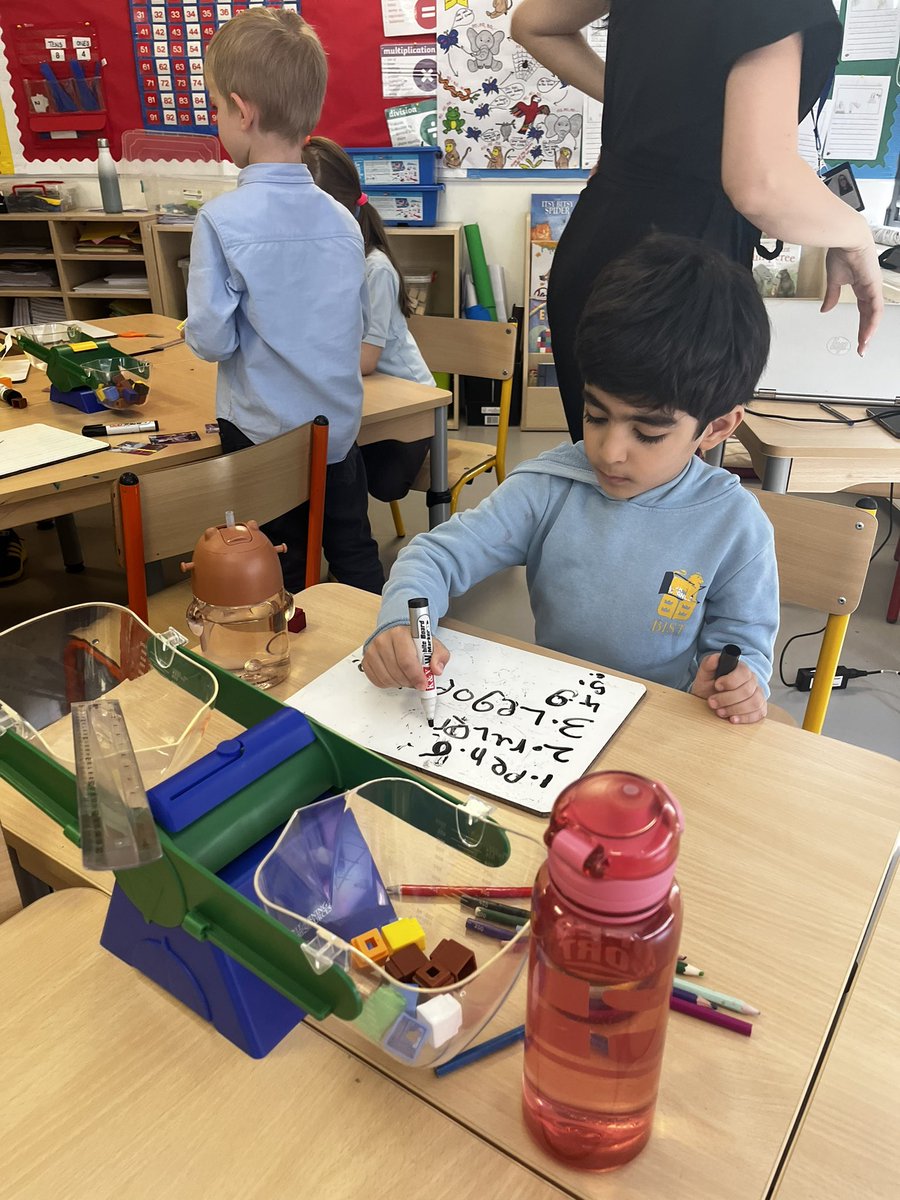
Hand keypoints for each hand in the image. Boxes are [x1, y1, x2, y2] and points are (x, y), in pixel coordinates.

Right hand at [362, 626, 450, 689]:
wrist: (397, 635)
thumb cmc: (414, 641)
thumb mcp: (432, 644)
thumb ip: (440, 655)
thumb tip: (437, 669)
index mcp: (400, 633)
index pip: (406, 660)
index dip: (416, 676)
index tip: (423, 683)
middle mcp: (383, 640)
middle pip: (397, 672)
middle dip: (410, 681)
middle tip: (417, 681)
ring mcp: (372, 651)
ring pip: (387, 679)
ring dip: (400, 683)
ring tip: (407, 678)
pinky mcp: (366, 661)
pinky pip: (377, 681)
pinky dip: (389, 684)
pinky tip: (396, 677)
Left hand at [692, 653, 766, 724]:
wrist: (711, 699)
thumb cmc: (709, 685)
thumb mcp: (705, 674)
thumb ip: (708, 664)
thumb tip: (715, 658)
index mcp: (741, 669)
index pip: (743, 673)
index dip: (730, 681)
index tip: (716, 686)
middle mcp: (752, 681)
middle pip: (747, 691)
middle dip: (727, 699)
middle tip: (712, 703)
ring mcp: (758, 694)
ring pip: (754, 703)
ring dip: (735, 709)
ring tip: (720, 712)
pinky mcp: (760, 708)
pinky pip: (759, 714)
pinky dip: (745, 718)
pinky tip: (732, 719)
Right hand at [821, 238, 883, 355]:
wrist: (845, 238)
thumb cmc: (840, 251)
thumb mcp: (834, 280)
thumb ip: (832, 296)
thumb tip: (826, 309)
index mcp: (862, 287)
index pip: (864, 311)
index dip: (861, 326)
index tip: (857, 340)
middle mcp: (870, 288)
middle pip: (870, 316)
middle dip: (865, 334)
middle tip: (861, 348)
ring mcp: (873, 287)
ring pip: (874, 315)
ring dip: (869, 331)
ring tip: (863, 345)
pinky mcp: (873, 286)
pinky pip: (875, 309)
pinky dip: (872, 322)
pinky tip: (867, 332)